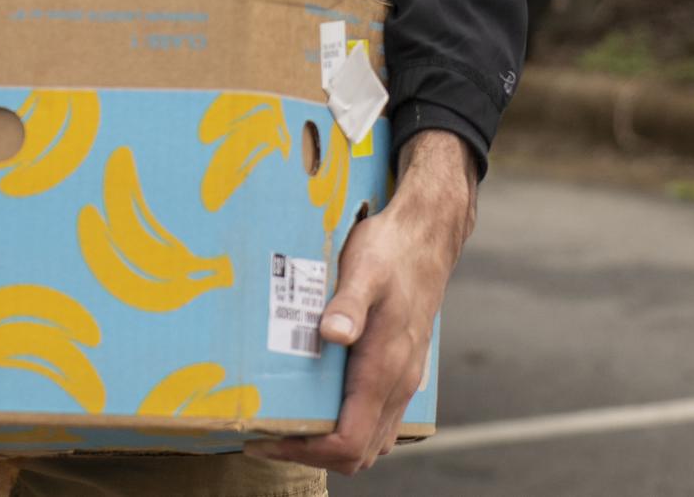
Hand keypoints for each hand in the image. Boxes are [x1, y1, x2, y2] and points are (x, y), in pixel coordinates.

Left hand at [247, 127, 476, 473]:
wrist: (427, 237)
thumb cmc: (391, 251)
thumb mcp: (364, 269)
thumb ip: (349, 304)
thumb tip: (331, 334)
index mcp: (385, 368)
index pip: (347, 441)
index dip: (305, 451)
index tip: (265, 439)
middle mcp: (398, 385)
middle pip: (358, 455)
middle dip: (311, 455)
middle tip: (266, 435)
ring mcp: (403, 382)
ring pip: (371, 444)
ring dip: (330, 448)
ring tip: (286, 426)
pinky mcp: (402, 373)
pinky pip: (378, 424)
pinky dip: (349, 432)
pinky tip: (319, 406)